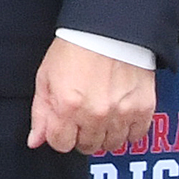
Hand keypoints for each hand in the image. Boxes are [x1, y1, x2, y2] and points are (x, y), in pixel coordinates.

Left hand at [28, 38, 154, 155]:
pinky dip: (128, 131)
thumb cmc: (75, 50)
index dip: (59, 136)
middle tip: (81, 120)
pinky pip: (136, 136)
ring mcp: (122, 113)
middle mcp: (96, 114)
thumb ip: (40, 113)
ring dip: (104, 135)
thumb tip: (35, 140)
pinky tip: (119, 118)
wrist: (108, 31)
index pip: (61, 144)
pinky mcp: (143, 108)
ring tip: (100, 118)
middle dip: (81, 136)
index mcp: (68, 106)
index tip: (63, 127)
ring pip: (112, 144)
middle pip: (87, 146)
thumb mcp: (45, 79)